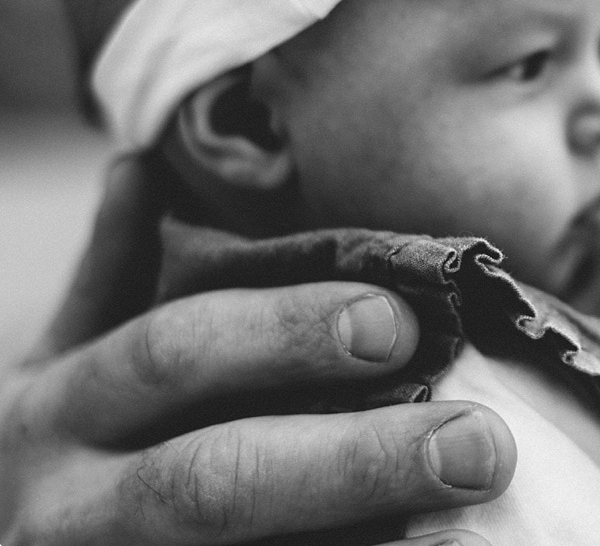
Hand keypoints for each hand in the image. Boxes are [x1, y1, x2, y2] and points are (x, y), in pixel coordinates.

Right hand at [0, 157, 515, 544]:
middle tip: (481, 442)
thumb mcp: (69, 357)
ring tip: (475, 502)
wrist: (25, 539)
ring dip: (369, 532)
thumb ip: (111, 274)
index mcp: (57, 405)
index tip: (401, 319)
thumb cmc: (72, 441)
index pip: (176, 353)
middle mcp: (69, 504)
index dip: (285, 333)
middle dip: (356, 460)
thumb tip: (145, 164)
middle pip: (216, 482)